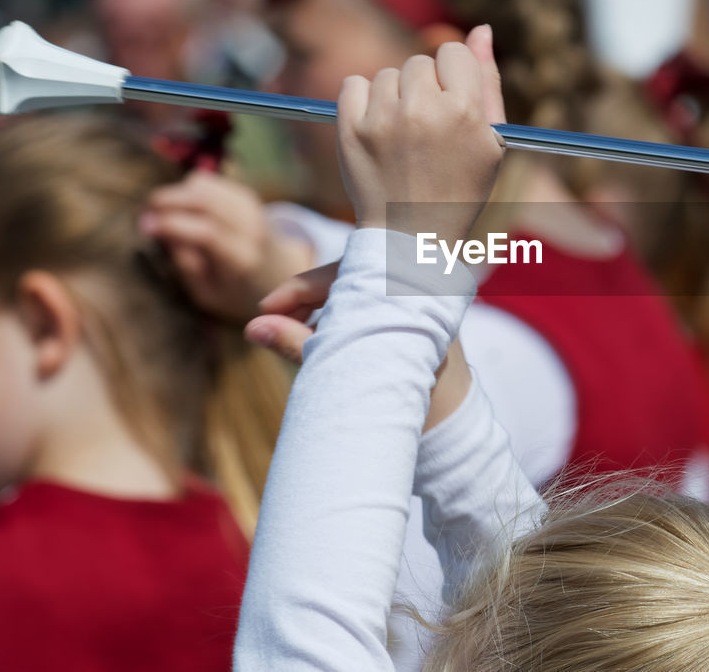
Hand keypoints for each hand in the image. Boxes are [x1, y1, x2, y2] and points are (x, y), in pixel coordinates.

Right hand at [141, 171, 314, 321]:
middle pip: (205, 202)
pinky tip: (182, 206)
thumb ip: (187, 266)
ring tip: (160, 212)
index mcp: (242, 261)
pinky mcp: (247, 197)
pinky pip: (210, 182)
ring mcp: (252, 210)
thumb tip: (165, 232)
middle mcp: (251, 230)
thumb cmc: (236, 292)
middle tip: (144, 213)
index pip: (207, 234)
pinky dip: (188, 188)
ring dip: (176, 193)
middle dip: (168, 201)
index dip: (173, 226)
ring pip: (206, 187)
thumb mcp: (208, 294)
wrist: (279, 276)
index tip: (145, 226)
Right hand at [245, 264, 470, 430]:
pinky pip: (371, 311)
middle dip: (306, 300)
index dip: (298, 289)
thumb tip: (253, 327)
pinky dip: (342, 322)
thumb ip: (299, 346)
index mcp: (405, 295)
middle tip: (273, 321)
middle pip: (348, 282)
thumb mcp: (348, 373)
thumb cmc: (407, 405)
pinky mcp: (413, 328)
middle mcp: (415, 296)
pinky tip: (320, 341)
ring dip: (322, 312)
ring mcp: (416, 311)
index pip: (341, 273)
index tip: (265, 309)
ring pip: (358, 298)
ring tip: (292, 335)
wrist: (455, 435)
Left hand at [336, 24, 505, 240]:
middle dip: (423, 88)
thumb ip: (488, 82)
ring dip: (393, 96)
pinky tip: (376, 128)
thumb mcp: (490, 141)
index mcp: (465, 112)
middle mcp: (424, 110)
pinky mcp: (350, 129)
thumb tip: (481, 28)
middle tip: (425, 129)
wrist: (412, 236)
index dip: (453, 77)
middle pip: (419, 63)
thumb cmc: (459, 187)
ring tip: (401, 134)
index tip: (450, 103)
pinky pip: (353, 84)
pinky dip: (362, 100)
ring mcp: (384, 119)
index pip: (453, 53)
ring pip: (387, 74)